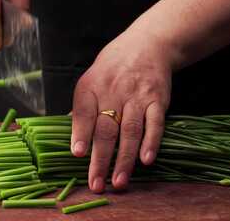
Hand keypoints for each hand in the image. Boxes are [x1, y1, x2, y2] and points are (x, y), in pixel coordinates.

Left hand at [70, 24, 174, 191]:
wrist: (147, 45)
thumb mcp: (91, 79)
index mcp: (91, 86)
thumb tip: (72, 137)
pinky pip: (154, 124)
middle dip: (100, 159)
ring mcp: (137, 96)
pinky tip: (146, 160)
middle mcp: (113, 91)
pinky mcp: (157, 100)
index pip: (83, 112)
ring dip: (124, 159)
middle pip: (106, 129)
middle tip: (96, 184)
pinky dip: (151, 143)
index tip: (78, 154)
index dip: (80, 133)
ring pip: (129, 131)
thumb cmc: (113, 67)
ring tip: (118, 182)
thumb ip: (83, 108)